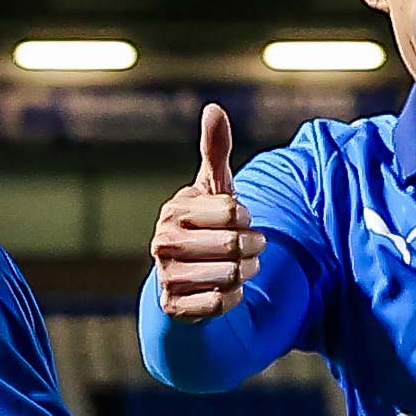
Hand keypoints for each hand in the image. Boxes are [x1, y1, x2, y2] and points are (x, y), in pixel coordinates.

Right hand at [147, 103, 259, 323]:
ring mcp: (165, 276)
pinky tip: (225, 290)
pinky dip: (233, 298)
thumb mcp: (212, 189)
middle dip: (252, 248)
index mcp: (174, 210)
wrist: (186, 277)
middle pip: (235, 245)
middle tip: (249, 248)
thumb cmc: (205, 226)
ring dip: (246, 272)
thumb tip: (214, 108)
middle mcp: (163, 242)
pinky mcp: (173, 307)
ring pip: (231, 275)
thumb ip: (215, 151)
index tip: (239, 221)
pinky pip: (222, 303)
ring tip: (240, 267)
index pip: (235, 213)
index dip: (247, 219)